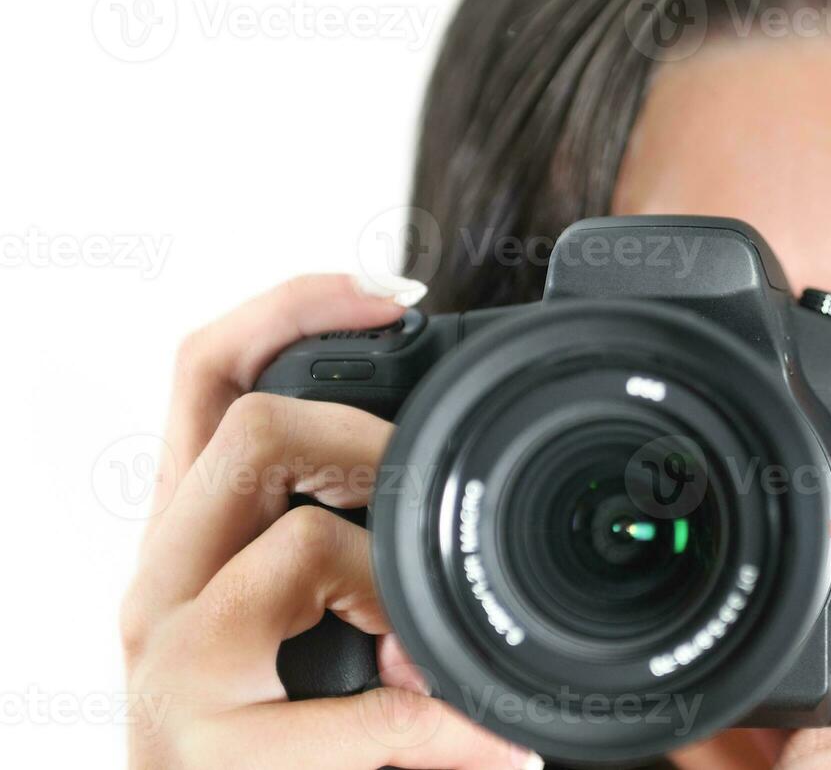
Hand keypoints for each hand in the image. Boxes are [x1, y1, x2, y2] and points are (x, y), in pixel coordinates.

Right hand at [120, 275, 539, 768]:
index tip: (395, 298)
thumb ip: (348, 559)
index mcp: (187, 536)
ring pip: (304, 541)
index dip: (292, 310)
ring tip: (416, 652)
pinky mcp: (205, 742)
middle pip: (246, 427)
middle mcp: (158, 580)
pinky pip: (367, 697)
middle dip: (364, 440)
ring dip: (392, 586)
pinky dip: (440, 718)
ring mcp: (170, 657)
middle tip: (422, 497)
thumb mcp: (296, 624)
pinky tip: (478, 741)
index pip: (204, 374)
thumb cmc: (265, 744)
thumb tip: (446, 519)